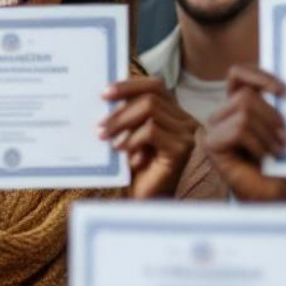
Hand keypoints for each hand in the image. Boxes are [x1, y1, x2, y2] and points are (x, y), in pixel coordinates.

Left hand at [99, 75, 197, 197]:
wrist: (146, 200)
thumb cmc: (136, 168)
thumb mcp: (128, 135)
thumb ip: (125, 116)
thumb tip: (106, 95)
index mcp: (173, 113)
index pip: (155, 85)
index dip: (129, 85)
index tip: (104, 93)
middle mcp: (184, 120)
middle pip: (151, 96)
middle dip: (120, 108)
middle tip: (99, 125)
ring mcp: (186, 134)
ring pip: (150, 110)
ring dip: (121, 122)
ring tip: (104, 137)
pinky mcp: (181, 149)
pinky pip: (152, 131)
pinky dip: (132, 138)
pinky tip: (121, 150)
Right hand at [205, 65, 285, 201]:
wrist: (274, 196)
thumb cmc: (280, 164)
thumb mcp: (285, 129)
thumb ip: (280, 107)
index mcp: (239, 104)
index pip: (238, 74)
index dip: (258, 75)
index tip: (283, 91)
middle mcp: (223, 113)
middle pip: (245, 95)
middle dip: (272, 115)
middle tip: (285, 138)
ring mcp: (215, 128)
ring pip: (244, 111)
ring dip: (267, 133)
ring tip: (277, 150)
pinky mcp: (212, 144)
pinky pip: (239, 130)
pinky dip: (258, 144)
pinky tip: (264, 158)